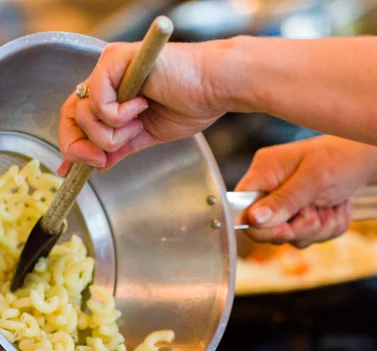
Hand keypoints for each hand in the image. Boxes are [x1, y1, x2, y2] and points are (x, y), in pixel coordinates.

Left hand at [58, 41, 224, 174]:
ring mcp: (109, 68)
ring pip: (84, 115)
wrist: (213, 88)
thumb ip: (119, 147)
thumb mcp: (146, 135)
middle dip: (80, 146)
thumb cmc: (191, 104)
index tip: (75, 169)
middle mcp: (106, 78)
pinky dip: (119, 116)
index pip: (77, 120)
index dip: (73, 145)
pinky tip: (142, 106)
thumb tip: (97, 165)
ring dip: (113, 132)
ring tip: (139, 122)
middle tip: (100, 159)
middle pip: (69, 115)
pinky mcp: (115, 60)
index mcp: (112, 93)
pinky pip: (98, 102)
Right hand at [236, 135, 376, 247]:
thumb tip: (253, 218)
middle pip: (268, 231)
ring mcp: (286, 206)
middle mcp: (270, 190)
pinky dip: (328, 227)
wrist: (366, 159)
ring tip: (331, 204)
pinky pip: (310, 238)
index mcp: (263, 173)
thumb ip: (283, 200)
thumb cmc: (340, 158)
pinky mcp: (302, 217)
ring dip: (319, 227)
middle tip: (316, 211)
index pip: (242, 209)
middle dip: (299, 227)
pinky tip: (336, 207)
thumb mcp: (313, 179)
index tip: (286, 229)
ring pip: (293, 238)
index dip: (261, 227)